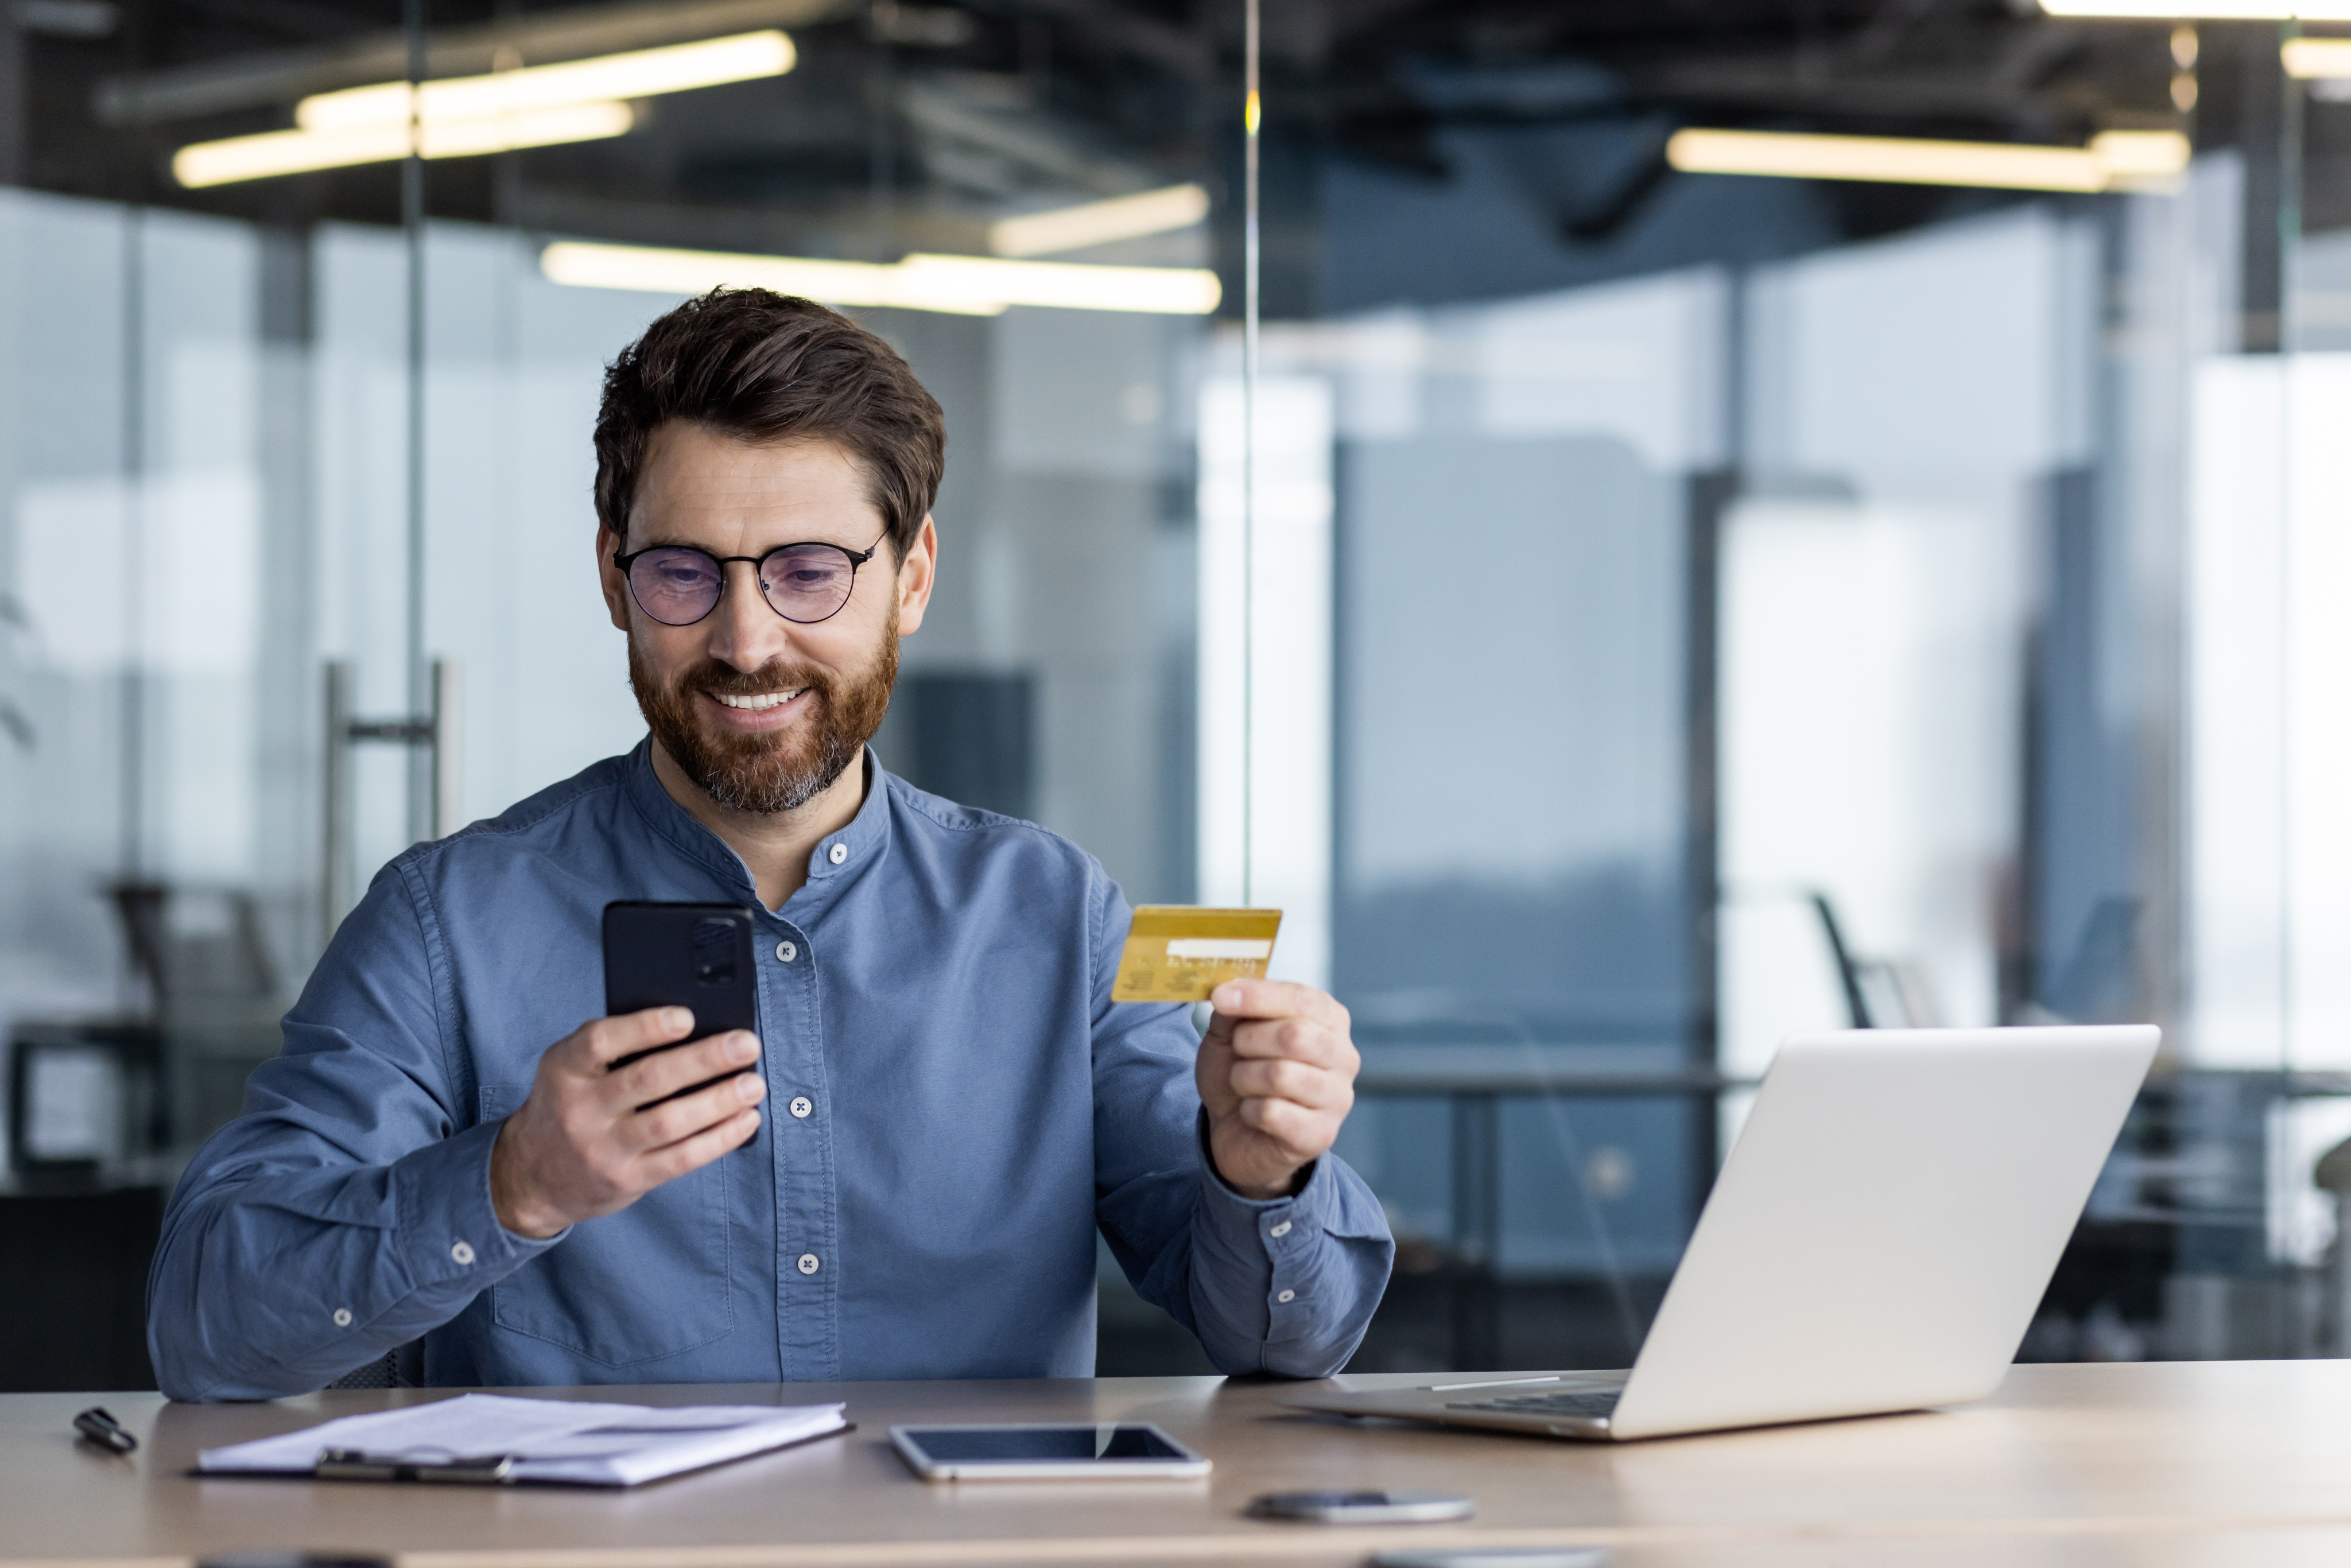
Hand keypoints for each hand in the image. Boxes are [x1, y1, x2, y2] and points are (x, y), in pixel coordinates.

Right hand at [490, 1007, 764, 1238]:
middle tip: (746, 1045)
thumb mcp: (571, 1068)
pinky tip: (745, 1120)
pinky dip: (719, 1139)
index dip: (645, 1028)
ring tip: (753, 1084)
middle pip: (648, 1080)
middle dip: (704, 1060)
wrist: (534, 1175)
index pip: (600, 1042)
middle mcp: (580, 1110)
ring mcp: (603, 1149)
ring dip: (719, 1101)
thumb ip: (615, 1046)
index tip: (687, 1018)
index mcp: (564, 1069)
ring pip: (669, 1122)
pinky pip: (680, 1159)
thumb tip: (693, 1028)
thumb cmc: (569, 1104)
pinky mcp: (627, 1180)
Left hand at [1195, 979, 1359, 1200]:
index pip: (1301, 999)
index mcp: (1329, 1019)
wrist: (1237, 1130)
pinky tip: (1251, 1112)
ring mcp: (1337, 1098)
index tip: (1219, 997)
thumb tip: (1227, 992)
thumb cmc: (1243, 1071)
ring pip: (1281, 1075)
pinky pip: (1273, 1113)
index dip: (1258, 996)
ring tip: (1242, 1082)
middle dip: (1249, 1040)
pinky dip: (1248, 1110)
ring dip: (1244, 1077)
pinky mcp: (1321, 1134)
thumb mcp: (1230, 1033)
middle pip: (1295, 1035)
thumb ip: (1234, 1009)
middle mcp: (1343, 1056)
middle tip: (1236, 1049)